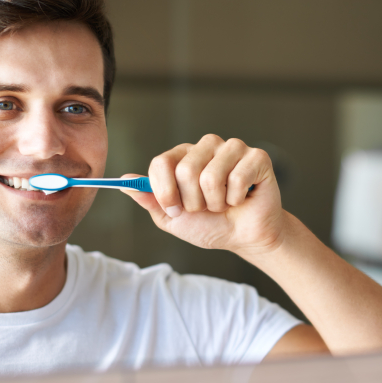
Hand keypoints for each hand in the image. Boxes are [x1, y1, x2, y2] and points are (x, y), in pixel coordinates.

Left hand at [120, 134, 285, 254]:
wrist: (243, 236)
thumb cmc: (210, 225)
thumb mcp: (172, 218)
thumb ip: (150, 199)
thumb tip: (124, 181)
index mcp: (183, 156)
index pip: (161, 163)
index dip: (165, 191)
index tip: (175, 209)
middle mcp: (206, 146)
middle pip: (185, 169)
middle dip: (194, 201)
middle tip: (206, 207)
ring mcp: (232, 148)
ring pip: (210, 176)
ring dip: (216, 202)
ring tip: (224, 203)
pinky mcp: (256, 157)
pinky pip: (237, 178)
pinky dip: (237, 198)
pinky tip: (242, 198)